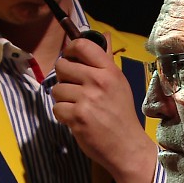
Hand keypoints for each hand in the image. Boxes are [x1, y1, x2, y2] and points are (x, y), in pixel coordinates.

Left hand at [53, 35, 156, 182]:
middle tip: (73, 88)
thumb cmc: (121, 114)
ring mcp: (87, 99)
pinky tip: (75, 119)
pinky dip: (62, 115)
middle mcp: (98, 81)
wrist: (126, 146)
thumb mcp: (119, 83)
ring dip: (63, 99)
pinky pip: (57, 108)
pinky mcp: (77, 117)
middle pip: (62, 65)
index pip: (82, 45)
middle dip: (63, 77)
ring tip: (77, 107)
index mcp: (109, 71)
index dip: (69, 50)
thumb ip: (106, 61)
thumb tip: (104, 36)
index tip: (70, 58)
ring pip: (57, 89)